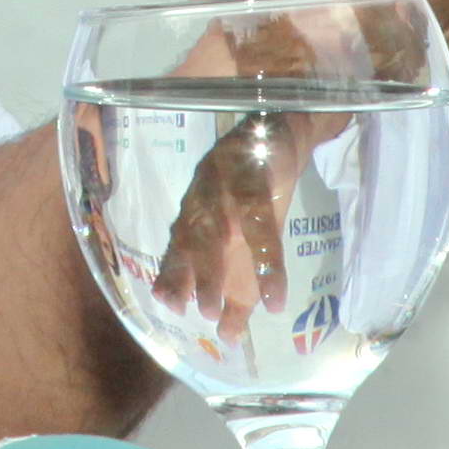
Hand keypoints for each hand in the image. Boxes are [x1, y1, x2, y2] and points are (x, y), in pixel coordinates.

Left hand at [151, 106, 301, 343]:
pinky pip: (261, 229)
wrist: (277, 132)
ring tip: (220, 314)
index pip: (179, 244)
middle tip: (202, 316)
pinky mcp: (257, 184)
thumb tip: (172, 297)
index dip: (172, 274)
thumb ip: (195, 249)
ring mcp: (227, 189)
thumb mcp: (217, 208)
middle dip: (194, 280)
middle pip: (195, 242)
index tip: (171, 308)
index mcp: (195, 206)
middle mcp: (204, 198)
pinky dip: (267, 265)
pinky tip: (274, 297)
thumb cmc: (244, 180)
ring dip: (216, 274)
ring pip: (218, 236)